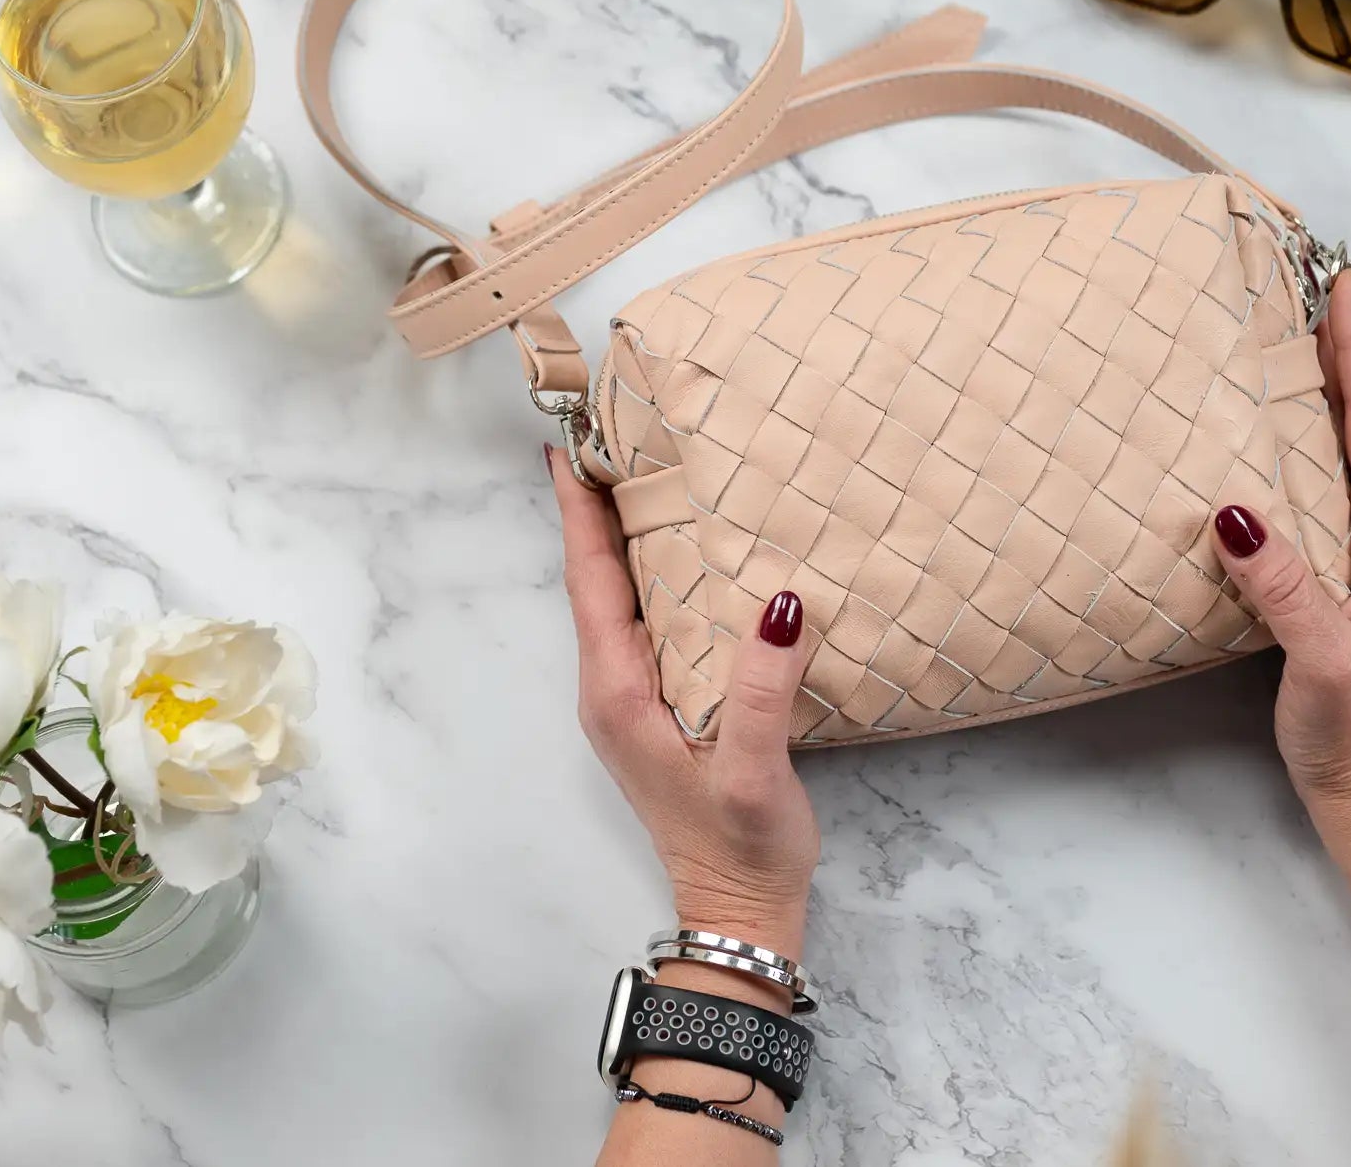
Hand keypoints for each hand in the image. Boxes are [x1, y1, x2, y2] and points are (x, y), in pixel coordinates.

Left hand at [548, 449, 820, 956]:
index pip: (589, 581)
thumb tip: (781, 602)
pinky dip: (653, 576)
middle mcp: (612, 690)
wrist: (740, 915)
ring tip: (646, 477)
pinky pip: (646, 623)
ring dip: (623, 540)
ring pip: (618, 601)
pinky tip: (687, 557)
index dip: (579, 513)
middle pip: (595, 581)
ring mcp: (633, 702)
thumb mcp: (755, 771)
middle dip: (596, 509)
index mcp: (619, 692)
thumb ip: (763, 690)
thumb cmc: (742, 847)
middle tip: (612, 435)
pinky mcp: (660, 711)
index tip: (569, 444)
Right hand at [1211, 268, 1350, 827]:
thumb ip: (1286, 586)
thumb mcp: (1323, 658)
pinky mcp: (1343, 563)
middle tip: (1312, 278)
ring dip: (1331, 380)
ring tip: (1294, 327)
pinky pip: (1329, 472)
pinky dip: (1312, 427)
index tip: (1342, 280)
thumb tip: (1233, 508)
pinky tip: (1275, 421)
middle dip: (1346, 343)